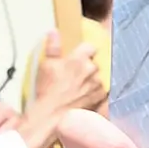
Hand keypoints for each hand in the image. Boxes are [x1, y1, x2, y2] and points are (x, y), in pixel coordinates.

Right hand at [23, 28, 105, 147]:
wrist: (52, 115)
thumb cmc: (47, 90)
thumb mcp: (46, 65)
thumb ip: (52, 47)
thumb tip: (54, 32)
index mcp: (80, 59)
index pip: (90, 47)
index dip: (84, 51)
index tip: (79, 56)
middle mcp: (93, 70)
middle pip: (95, 63)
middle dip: (87, 66)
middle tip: (75, 74)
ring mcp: (99, 85)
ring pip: (99, 77)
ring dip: (92, 80)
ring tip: (79, 87)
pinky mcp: (101, 98)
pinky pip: (102, 91)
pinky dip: (96, 92)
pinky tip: (85, 96)